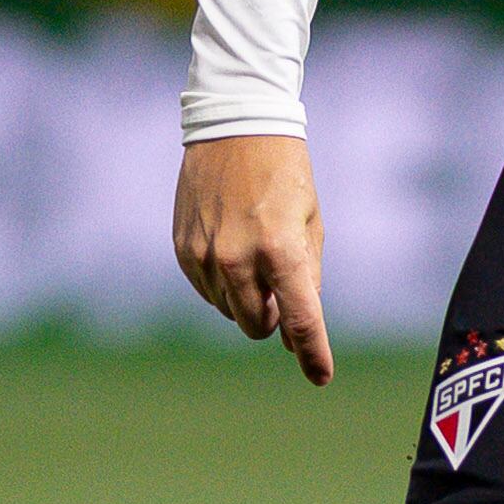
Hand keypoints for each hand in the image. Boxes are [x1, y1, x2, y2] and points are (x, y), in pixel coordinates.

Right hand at [175, 135, 333, 385]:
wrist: (234, 126)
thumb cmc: (284, 174)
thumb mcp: (310, 222)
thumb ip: (307, 280)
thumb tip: (296, 335)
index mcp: (281, 249)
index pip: (300, 319)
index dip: (313, 353)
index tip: (320, 376)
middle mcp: (239, 258)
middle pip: (257, 325)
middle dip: (272, 318)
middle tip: (279, 291)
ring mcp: (205, 256)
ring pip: (229, 310)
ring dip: (246, 298)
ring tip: (254, 252)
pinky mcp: (183, 250)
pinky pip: (206, 291)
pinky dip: (222, 283)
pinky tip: (230, 248)